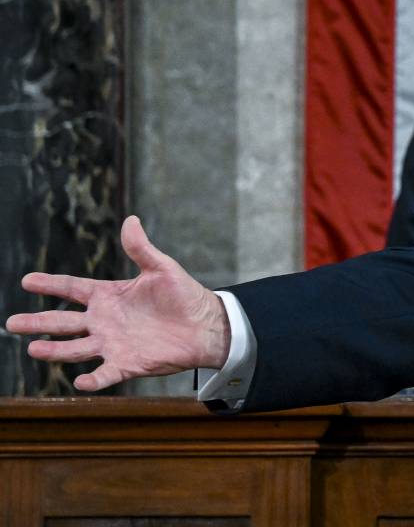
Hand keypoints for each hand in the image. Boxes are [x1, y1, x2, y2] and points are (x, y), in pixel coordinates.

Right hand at [5, 216, 229, 390]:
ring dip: (55, 350)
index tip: (27, 281)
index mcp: (108, 296)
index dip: (50, 284)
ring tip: (34, 348)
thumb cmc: (184, 295)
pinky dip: (93, 379)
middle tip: (12, 323)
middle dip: (37, 322)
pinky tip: (79, 381)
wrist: (206, 325)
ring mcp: (113, 343)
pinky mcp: (128, 364)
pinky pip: (106, 373)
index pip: (72, 289)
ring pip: (76, 348)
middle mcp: (104, 321)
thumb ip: (141, 248)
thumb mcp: (162, 268)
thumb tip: (130, 220)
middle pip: (63, 321)